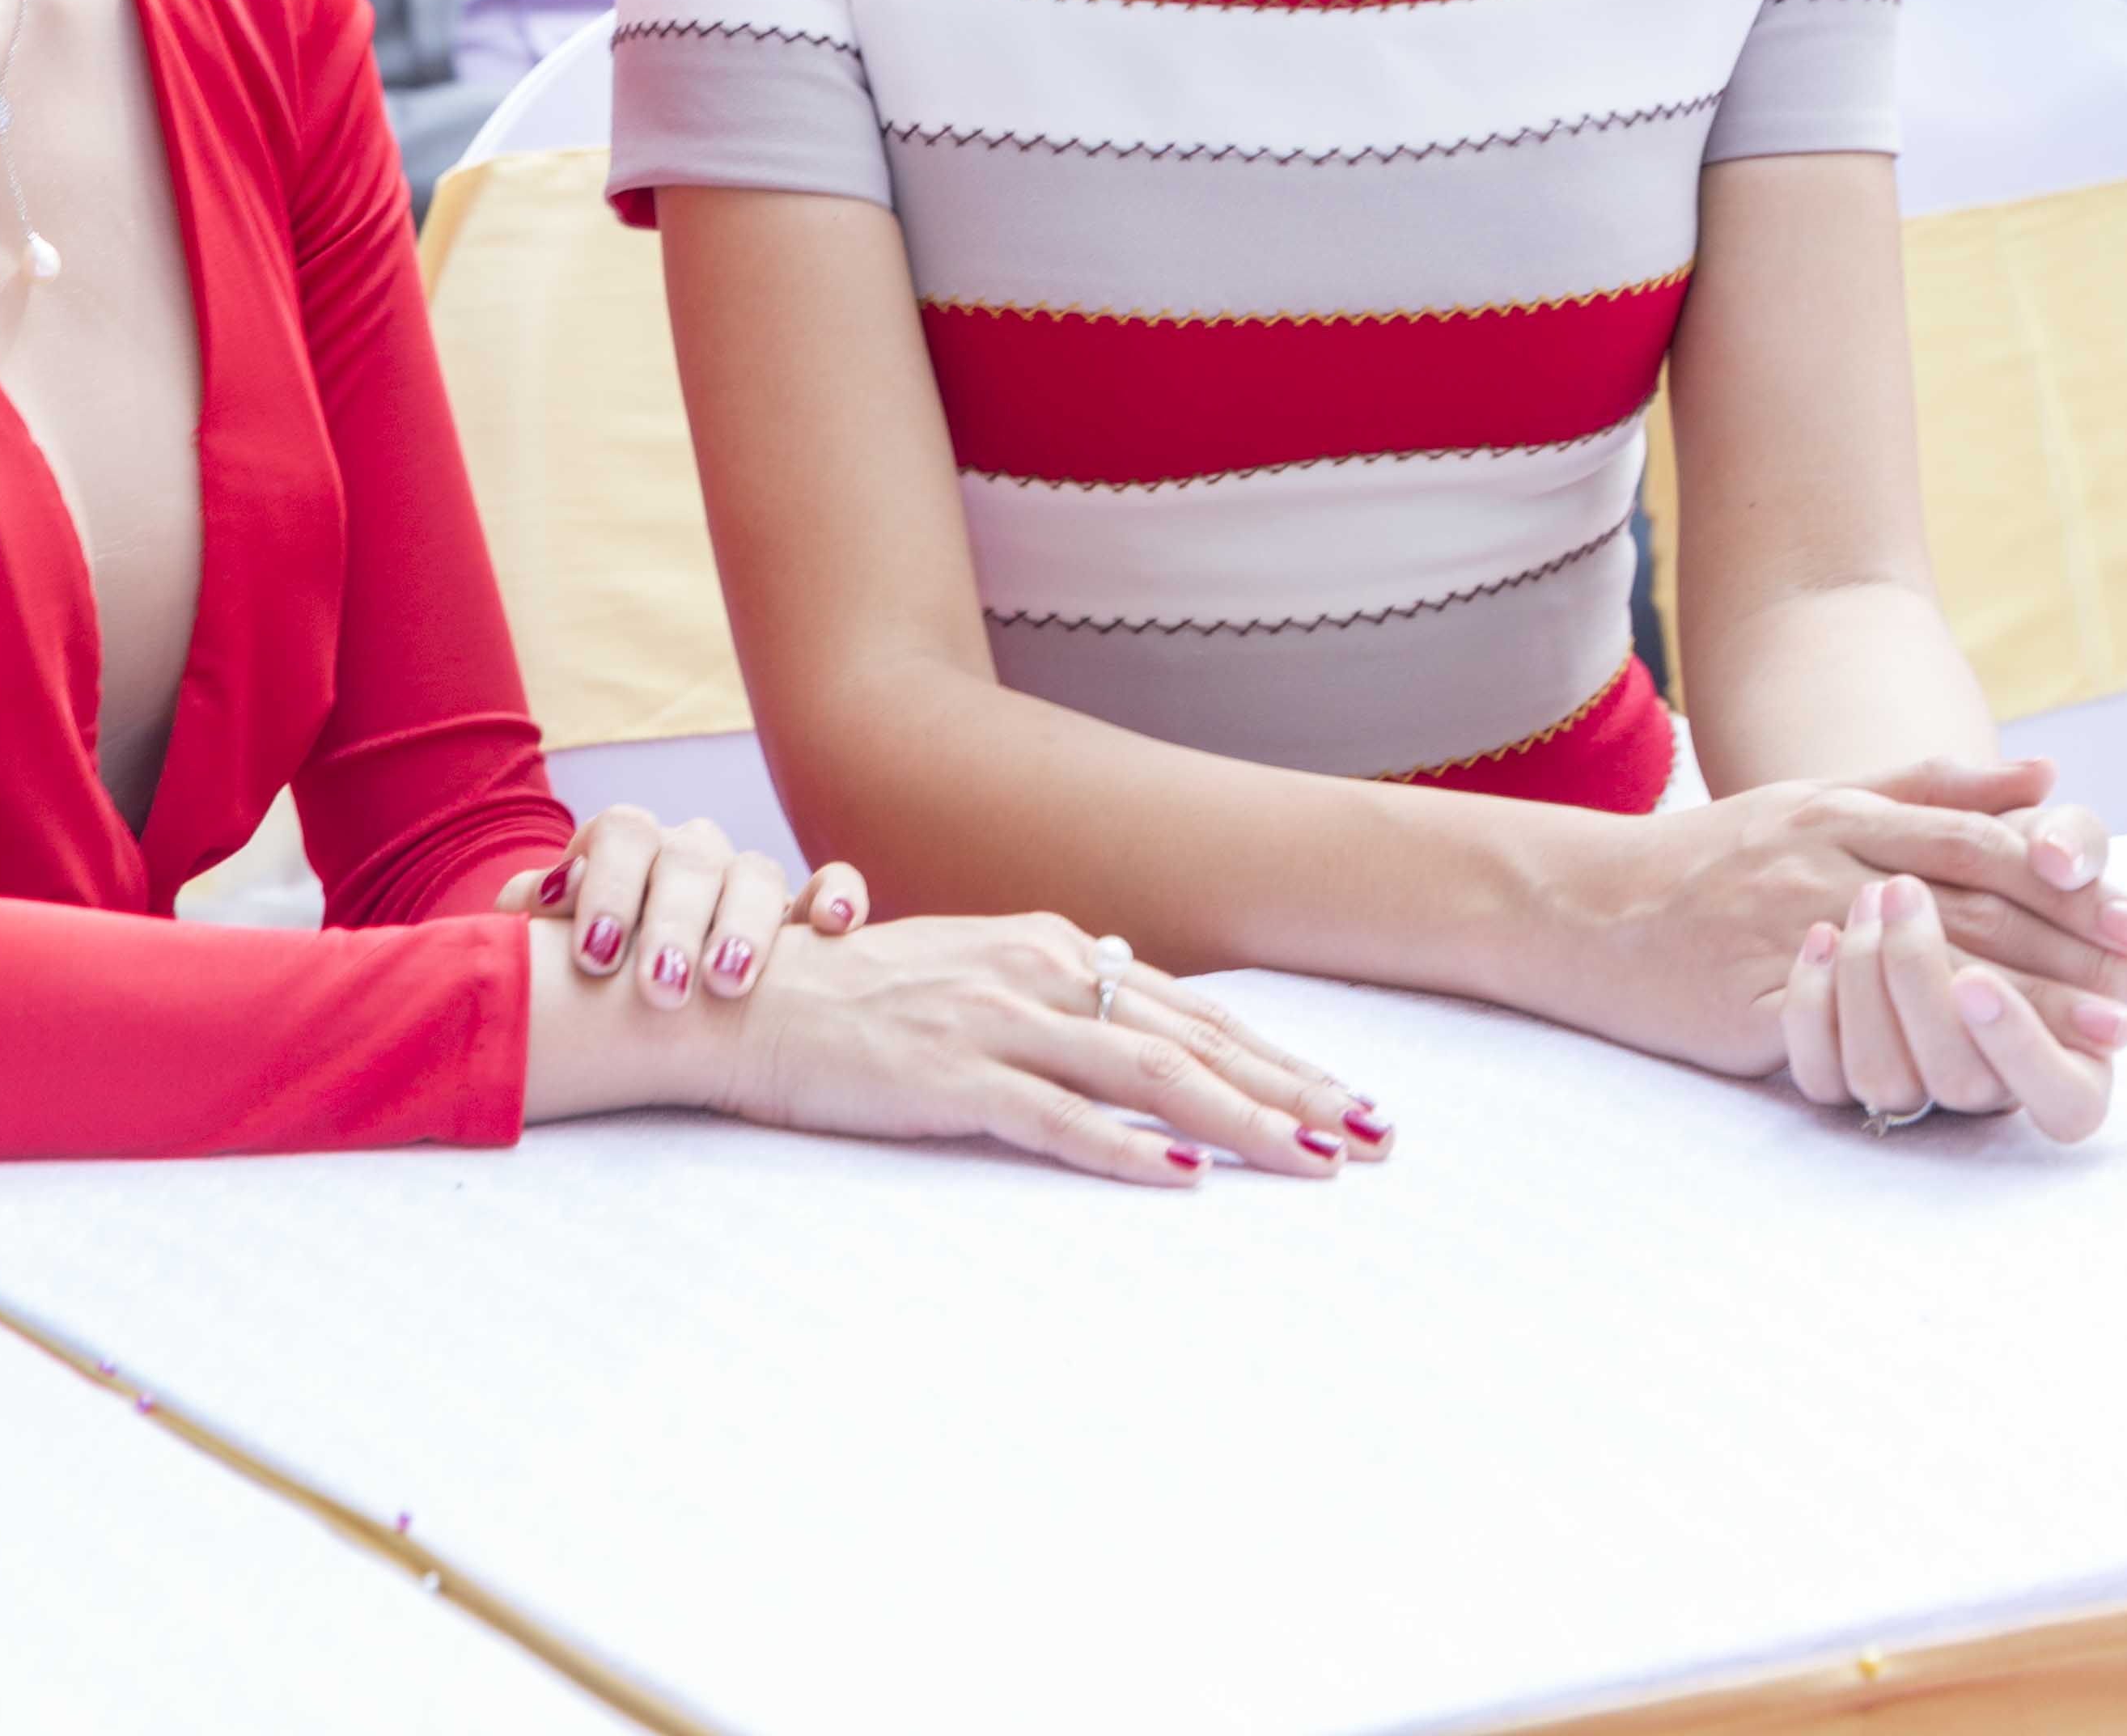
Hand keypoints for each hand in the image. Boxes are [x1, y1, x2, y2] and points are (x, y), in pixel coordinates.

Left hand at [500, 801, 866, 1009]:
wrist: (639, 993)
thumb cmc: (592, 966)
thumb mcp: (551, 940)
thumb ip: (530, 912)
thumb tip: (531, 901)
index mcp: (630, 846)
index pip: (621, 832)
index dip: (607, 886)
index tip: (596, 957)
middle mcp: (691, 853)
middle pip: (688, 857)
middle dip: (673, 922)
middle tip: (662, 988)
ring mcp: (747, 880)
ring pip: (755, 871)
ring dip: (742, 924)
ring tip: (727, 983)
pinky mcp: (801, 914)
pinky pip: (833, 884)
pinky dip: (837, 895)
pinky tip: (831, 929)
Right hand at [728, 911, 1391, 1188]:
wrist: (751, 1001)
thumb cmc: (859, 1003)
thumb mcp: (972, 980)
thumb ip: (1053, 999)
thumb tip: (1131, 1016)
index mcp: (1047, 947)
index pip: (1189, 1010)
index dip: (1276, 1054)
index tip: (1350, 1095)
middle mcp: (1036, 971)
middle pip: (1191, 1036)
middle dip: (1292, 1086)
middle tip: (1375, 1132)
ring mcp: (995, 1021)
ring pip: (1145, 1074)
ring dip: (1240, 1119)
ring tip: (1312, 1159)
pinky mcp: (950, 1075)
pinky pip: (1054, 1119)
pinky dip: (1124, 1150)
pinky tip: (1181, 1178)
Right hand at [1557, 757, 2126, 1134]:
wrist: (1589, 905)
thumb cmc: (1715, 859)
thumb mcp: (1819, 800)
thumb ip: (1930, 787)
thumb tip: (2045, 775)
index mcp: (1844, 815)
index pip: (1978, 850)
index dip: (2066, 886)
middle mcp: (1827, 865)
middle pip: (1975, 912)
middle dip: (2080, 956)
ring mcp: (1792, 932)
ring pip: (1933, 970)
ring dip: (2033, 1007)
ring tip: (2116, 1041)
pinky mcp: (1762, 1000)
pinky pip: (1856, 1032)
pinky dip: (1931, 1055)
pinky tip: (1987, 1083)